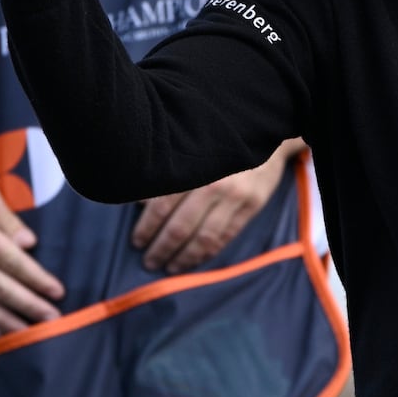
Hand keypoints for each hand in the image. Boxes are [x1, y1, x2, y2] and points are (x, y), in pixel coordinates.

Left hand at [130, 142, 299, 273]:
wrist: (260, 129)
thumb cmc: (216, 141)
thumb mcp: (188, 151)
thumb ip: (165, 176)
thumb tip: (138, 203)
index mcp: (192, 168)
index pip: (162, 206)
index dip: (147, 228)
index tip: (137, 242)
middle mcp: (213, 184)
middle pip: (181, 227)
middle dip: (161, 248)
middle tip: (149, 262)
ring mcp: (236, 197)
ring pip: (204, 238)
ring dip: (184, 257)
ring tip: (170, 267)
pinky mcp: (253, 205)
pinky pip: (227, 236)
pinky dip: (209, 252)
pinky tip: (195, 260)